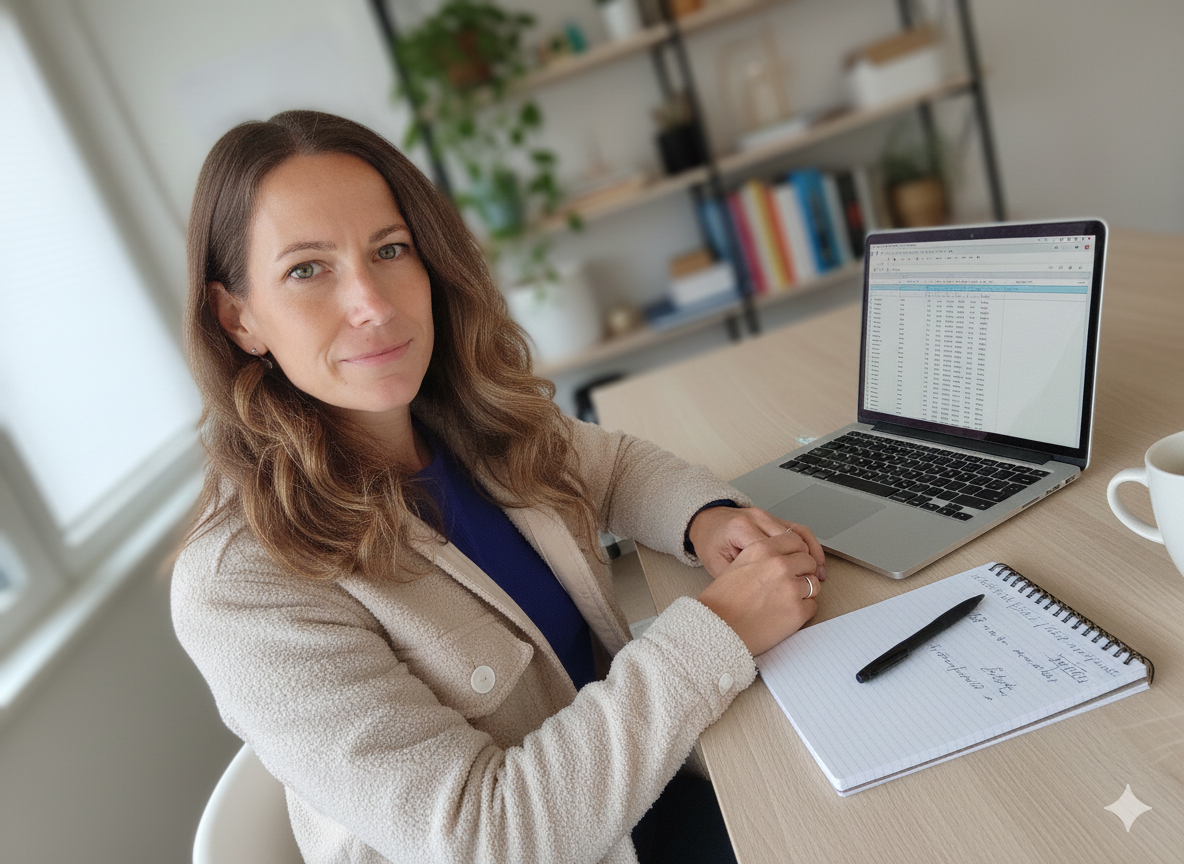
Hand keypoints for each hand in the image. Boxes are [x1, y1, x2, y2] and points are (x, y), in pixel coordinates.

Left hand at [687, 506, 825, 581]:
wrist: (706, 521)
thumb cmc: (710, 543)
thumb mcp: (717, 565)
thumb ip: (740, 577)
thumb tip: (765, 594)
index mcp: (741, 529)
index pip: (772, 552)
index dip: (786, 573)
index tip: (793, 590)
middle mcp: (757, 519)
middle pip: (791, 542)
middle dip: (804, 565)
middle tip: (810, 586)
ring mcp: (768, 515)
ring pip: (800, 534)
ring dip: (812, 555)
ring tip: (818, 575)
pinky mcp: (774, 517)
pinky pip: (798, 529)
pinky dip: (810, 544)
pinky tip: (816, 559)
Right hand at [696, 531, 820, 655]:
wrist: (716, 629)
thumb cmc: (721, 602)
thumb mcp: (737, 565)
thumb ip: (763, 558)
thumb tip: (786, 559)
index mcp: (762, 550)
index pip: (795, 540)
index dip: (797, 552)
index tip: (795, 562)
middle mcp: (779, 565)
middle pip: (808, 561)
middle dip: (803, 572)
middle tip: (791, 584)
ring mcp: (791, 588)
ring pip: (814, 584)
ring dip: (804, 592)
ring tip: (784, 602)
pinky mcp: (798, 611)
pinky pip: (813, 606)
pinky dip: (802, 611)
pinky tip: (784, 615)